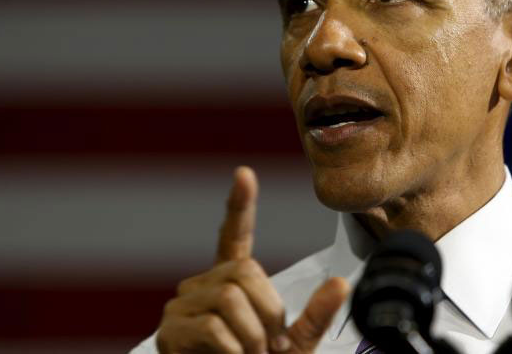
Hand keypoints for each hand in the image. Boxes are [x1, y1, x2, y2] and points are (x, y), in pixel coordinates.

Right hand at [156, 166, 349, 353]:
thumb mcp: (295, 345)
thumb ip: (315, 317)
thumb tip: (341, 284)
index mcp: (231, 284)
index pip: (234, 236)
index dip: (239, 206)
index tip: (244, 174)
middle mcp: (203, 286)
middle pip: (244, 271)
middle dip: (268, 312)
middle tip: (268, 347)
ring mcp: (182, 305)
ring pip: (230, 296)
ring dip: (253, 335)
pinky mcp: (170, 330)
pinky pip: (213, 324)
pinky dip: (234, 349)